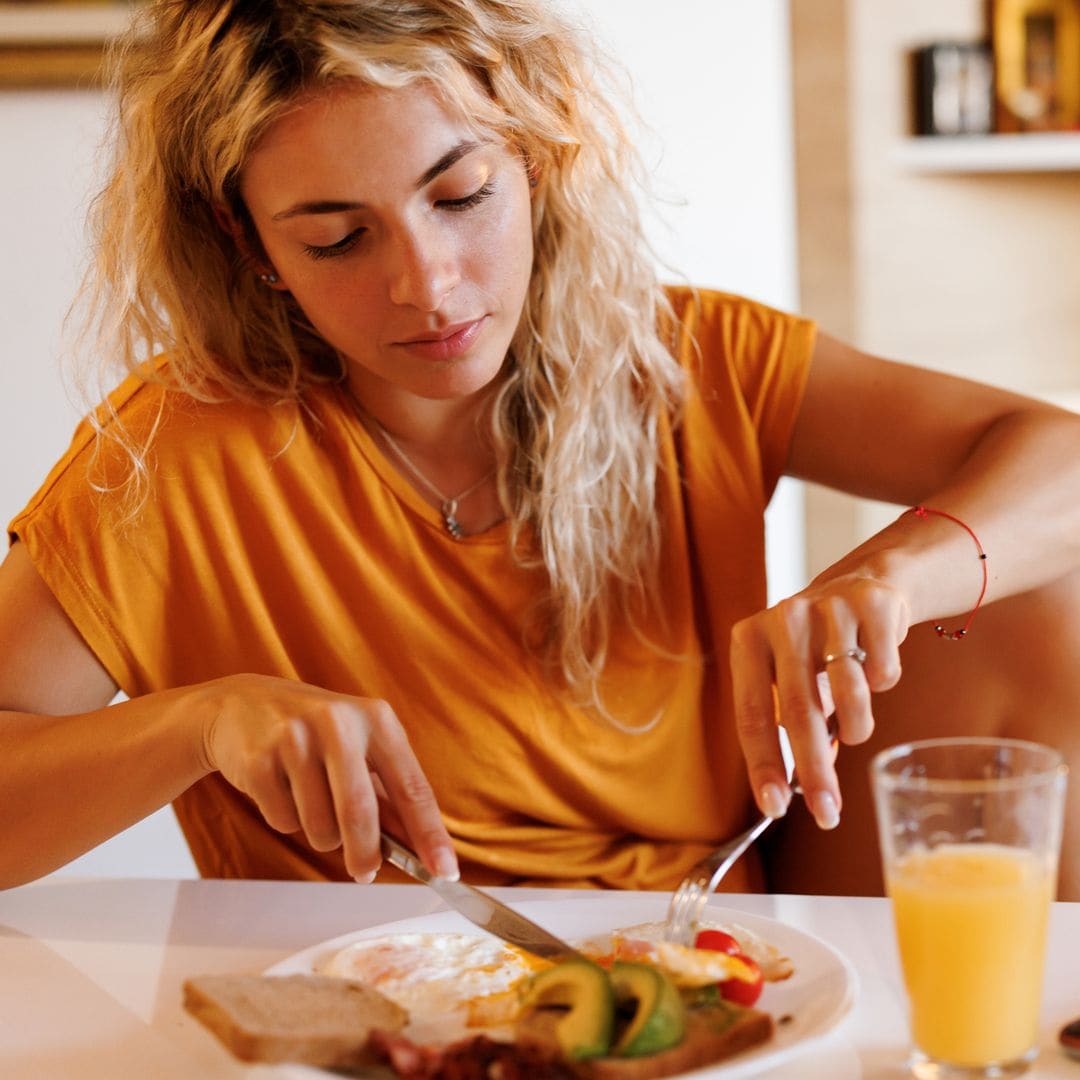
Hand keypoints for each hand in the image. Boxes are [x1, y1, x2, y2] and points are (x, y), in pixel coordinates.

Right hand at [197, 673, 457, 881]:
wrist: (240, 704)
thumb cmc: (313, 732)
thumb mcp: (357, 747)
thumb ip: (386, 794)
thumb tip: (418, 848)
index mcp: (376, 719)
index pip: (412, 786)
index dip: (430, 834)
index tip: (445, 870)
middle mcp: (338, 722)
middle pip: (360, 811)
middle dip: (366, 853)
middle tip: (365, 872)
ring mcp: (295, 738)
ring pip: (319, 825)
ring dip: (320, 835)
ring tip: (310, 805)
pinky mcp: (259, 758)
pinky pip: (282, 820)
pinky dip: (285, 821)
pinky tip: (280, 790)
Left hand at [729, 572, 908, 829]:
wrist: (865, 584)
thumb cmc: (819, 647)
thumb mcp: (793, 678)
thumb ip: (793, 727)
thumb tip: (805, 791)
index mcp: (749, 641)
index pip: (751, 714)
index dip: (763, 765)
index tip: (774, 808)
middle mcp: (783, 620)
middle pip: (798, 711)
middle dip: (814, 771)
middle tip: (827, 813)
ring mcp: (827, 608)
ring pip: (847, 692)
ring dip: (856, 727)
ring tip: (855, 732)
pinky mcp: (871, 604)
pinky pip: (883, 671)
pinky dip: (883, 686)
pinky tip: (875, 672)